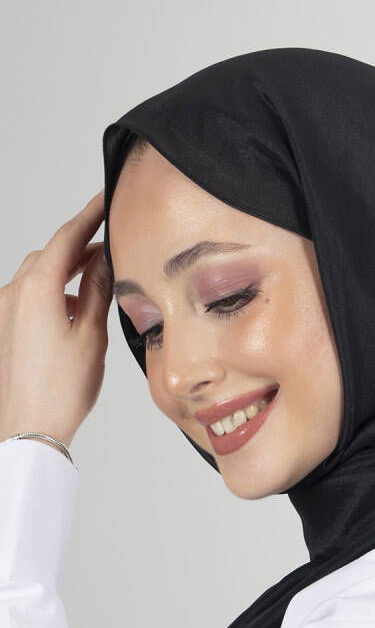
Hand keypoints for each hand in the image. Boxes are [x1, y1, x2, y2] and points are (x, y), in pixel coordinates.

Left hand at [0, 190, 112, 447]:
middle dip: (80, 247)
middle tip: (110, 247)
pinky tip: (72, 315)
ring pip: (37, 277)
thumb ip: (97, 292)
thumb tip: (104, 261)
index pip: (67, 237)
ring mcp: (4, 311)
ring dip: (65, 274)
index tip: (106, 199)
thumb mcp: (91, 336)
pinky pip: (28, 299)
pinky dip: (52, 296)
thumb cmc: (59, 391)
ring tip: (96, 285)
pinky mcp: (3, 330)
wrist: (27, 428)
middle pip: (50, 255)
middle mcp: (13, 293)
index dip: (90, 215)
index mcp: (37, 288)